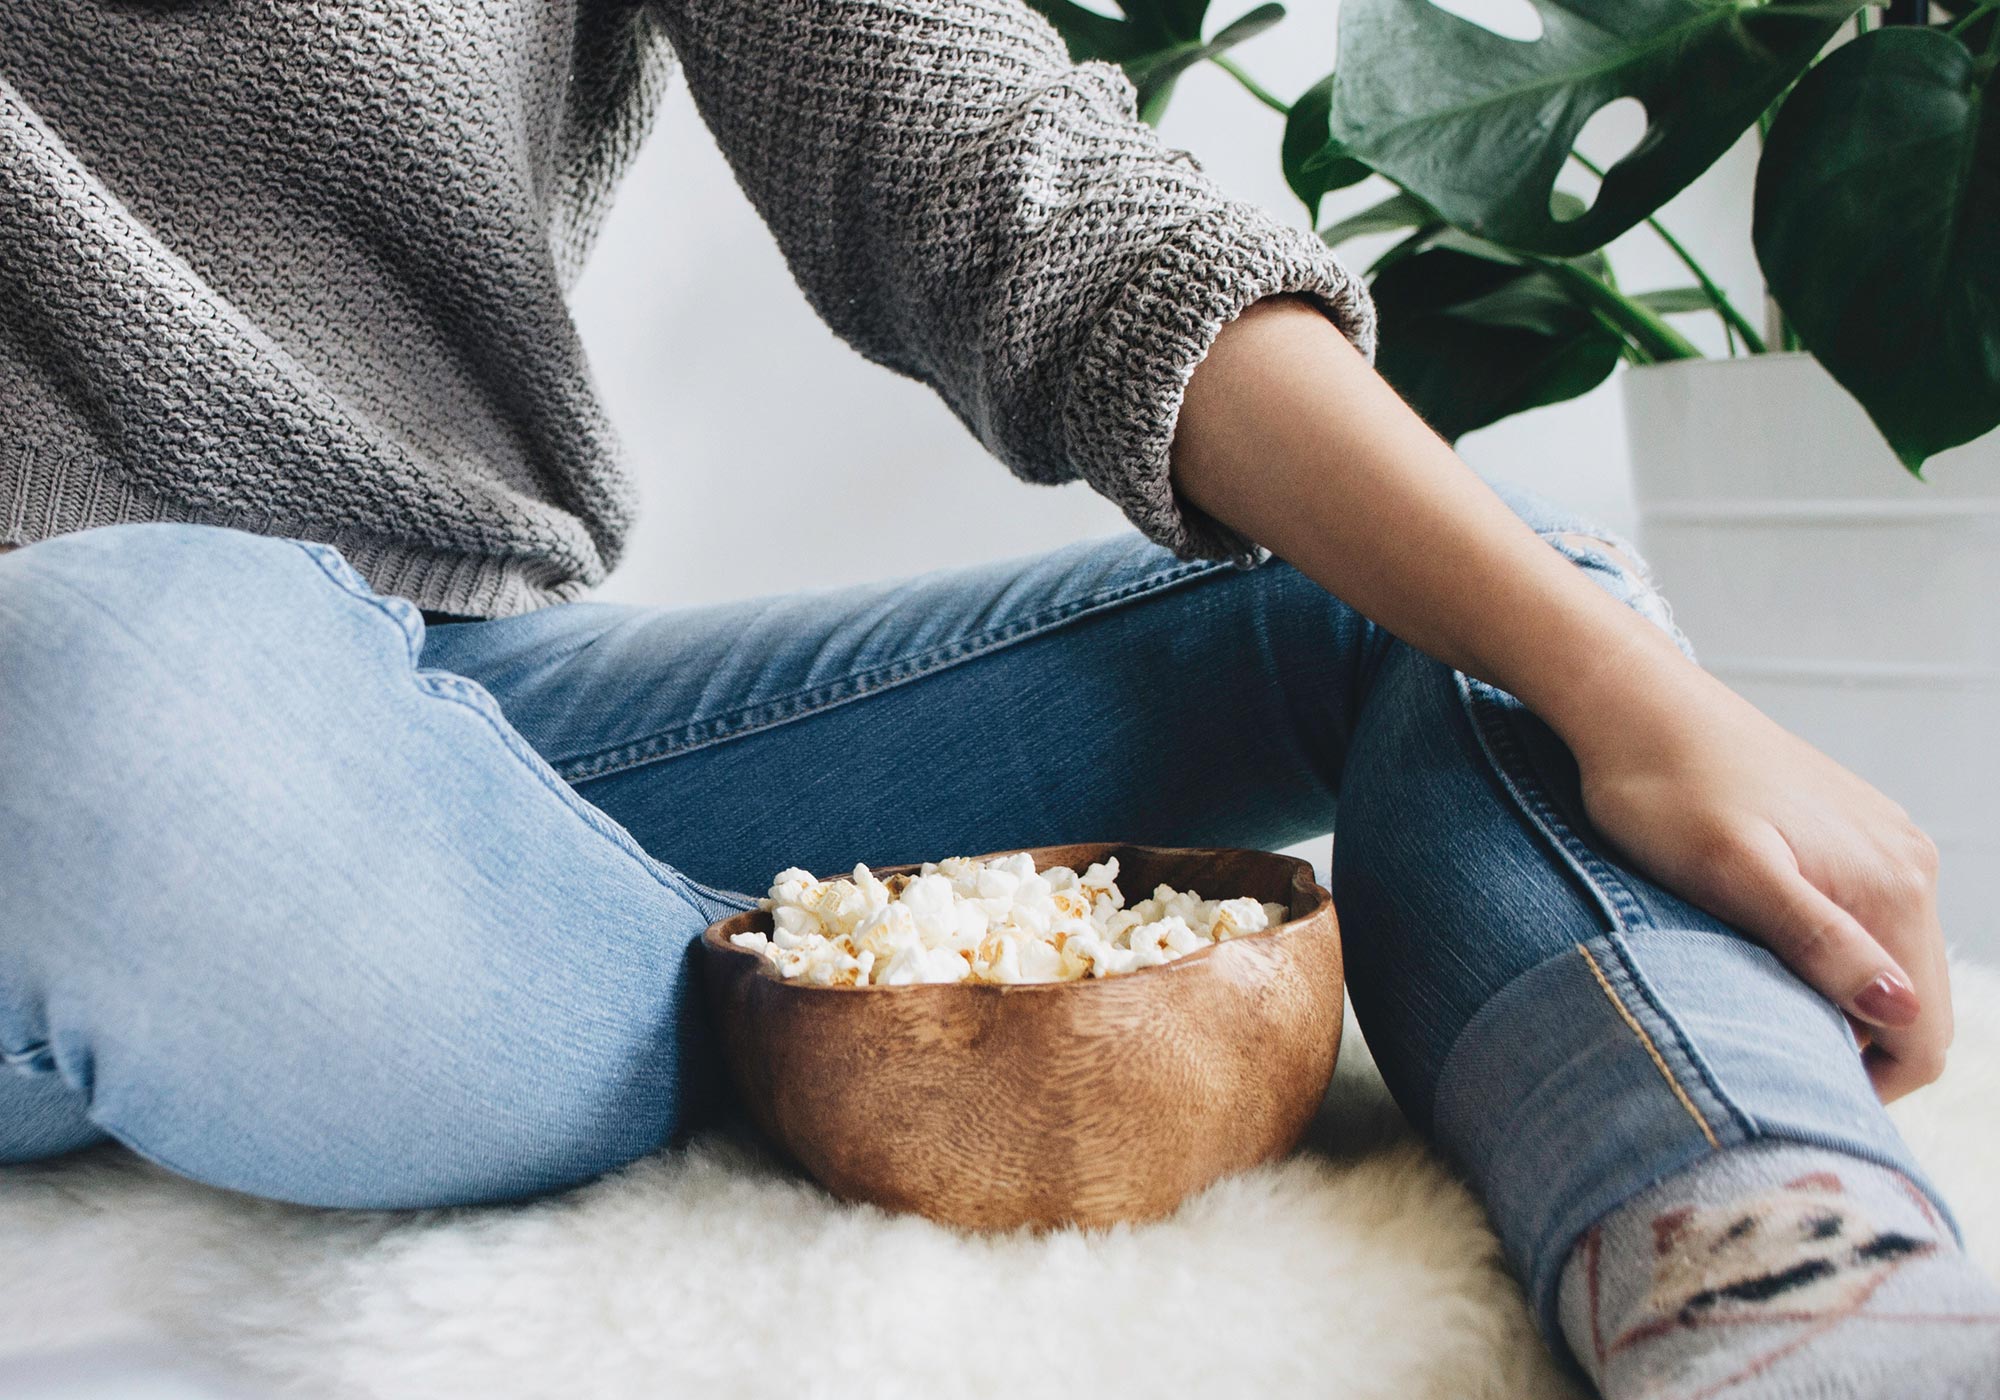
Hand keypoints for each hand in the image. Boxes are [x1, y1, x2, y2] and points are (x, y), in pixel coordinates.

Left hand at [1568, 673, 1949, 1102]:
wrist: (1635, 705)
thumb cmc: (1665, 791)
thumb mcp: (1732, 874)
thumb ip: (1819, 941)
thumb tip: (1902, 1010)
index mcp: (1892, 886)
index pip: (1925, 1035)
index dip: (1865, 1083)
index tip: (1786, 1083)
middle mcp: (1907, 863)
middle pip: (1915, 1003)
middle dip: (1852, 1042)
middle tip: (1761, 1046)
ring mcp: (1883, 842)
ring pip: (1889, 962)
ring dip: (1835, 997)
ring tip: (1753, 994)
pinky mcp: (1849, 829)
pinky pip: (1864, 917)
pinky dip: (1827, 952)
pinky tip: (1759, 946)